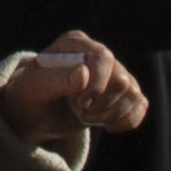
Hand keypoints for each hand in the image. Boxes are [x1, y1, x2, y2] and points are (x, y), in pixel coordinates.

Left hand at [0, 31, 147, 139]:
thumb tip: (84, 74)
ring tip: (89, 118)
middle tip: (80, 112)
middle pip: (121, 79)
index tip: (77, 104)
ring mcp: (113, 71)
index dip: (96, 85)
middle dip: (101, 104)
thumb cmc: (30, 97)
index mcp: (75, 44)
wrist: (34, 115)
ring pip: (133, 93)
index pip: (103, 57)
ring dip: (112, 114)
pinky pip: (140, 103)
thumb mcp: (33, 90)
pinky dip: (127, 120)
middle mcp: (98, 53)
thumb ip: (55, 81)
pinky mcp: (122, 91)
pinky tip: (108, 126)